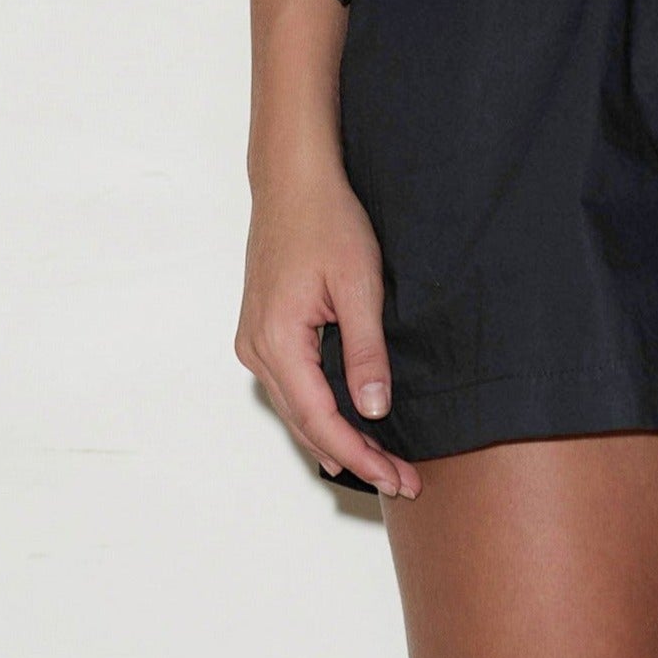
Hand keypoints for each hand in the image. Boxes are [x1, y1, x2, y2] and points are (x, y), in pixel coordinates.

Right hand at [235, 156, 422, 499]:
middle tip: (403, 479)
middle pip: (306, 423)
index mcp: (276, 341)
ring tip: (384, 462)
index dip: (362, 455)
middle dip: (355, 455)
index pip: (321, 420)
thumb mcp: (358, 283)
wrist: (293, 178)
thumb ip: (366, 350)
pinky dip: (321, 410)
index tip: (398, 477)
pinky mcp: (263, 330)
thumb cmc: (327, 219)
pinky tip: (347, 424)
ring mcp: (254, 340)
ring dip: (338, 436)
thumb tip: (375, 411)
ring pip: (297, 409)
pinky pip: (291, 387)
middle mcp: (256, 349)